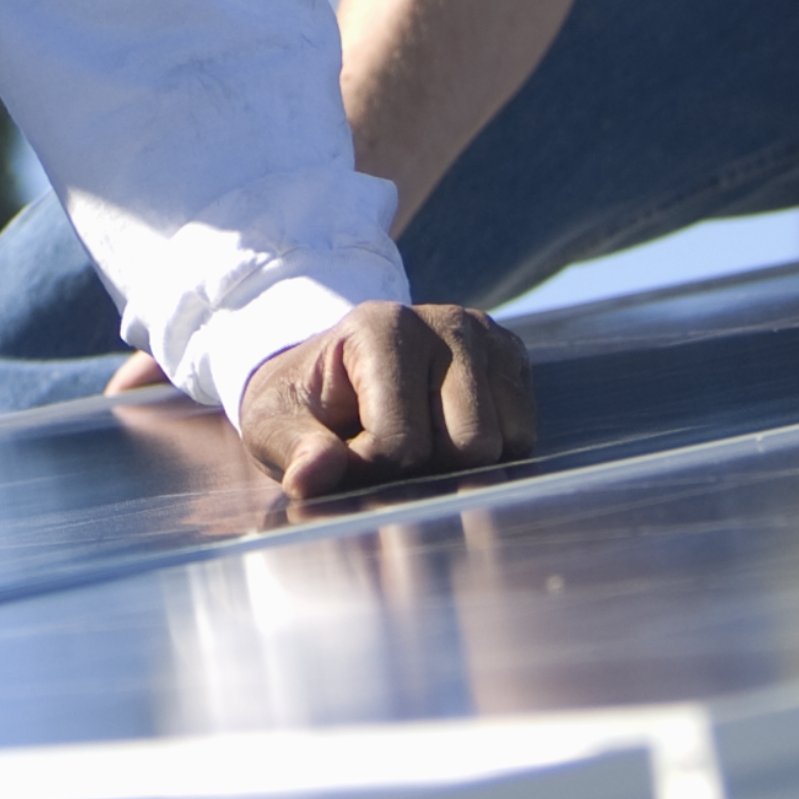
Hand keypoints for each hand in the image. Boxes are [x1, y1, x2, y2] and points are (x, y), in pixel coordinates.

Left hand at [227, 302, 531, 498]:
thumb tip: (311, 478)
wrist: (332, 375)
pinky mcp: (512, 357)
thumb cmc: (303, 404)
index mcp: (382, 326)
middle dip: (423, 466)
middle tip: (387, 447)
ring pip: (499, 445)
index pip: (400, 441)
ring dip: (455, 461)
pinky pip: (523, 435)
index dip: (370, 469)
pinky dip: (490, 450)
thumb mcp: (275, 426)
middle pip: (465, 445)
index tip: (344, 453)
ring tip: (416, 436)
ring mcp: (485, 336)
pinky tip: (447, 430)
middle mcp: (445, 320)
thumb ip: (295, 451)